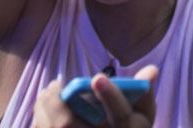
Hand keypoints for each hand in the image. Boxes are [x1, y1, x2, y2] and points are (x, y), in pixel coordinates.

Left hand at [33, 67, 159, 127]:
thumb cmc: (129, 126)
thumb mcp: (142, 113)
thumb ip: (143, 91)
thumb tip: (152, 70)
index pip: (120, 116)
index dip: (110, 97)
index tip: (97, 78)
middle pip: (68, 124)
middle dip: (56, 100)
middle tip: (56, 83)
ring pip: (52, 126)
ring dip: (44, 107)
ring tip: (50, 92)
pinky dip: (40, 120)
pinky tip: (45, 110)